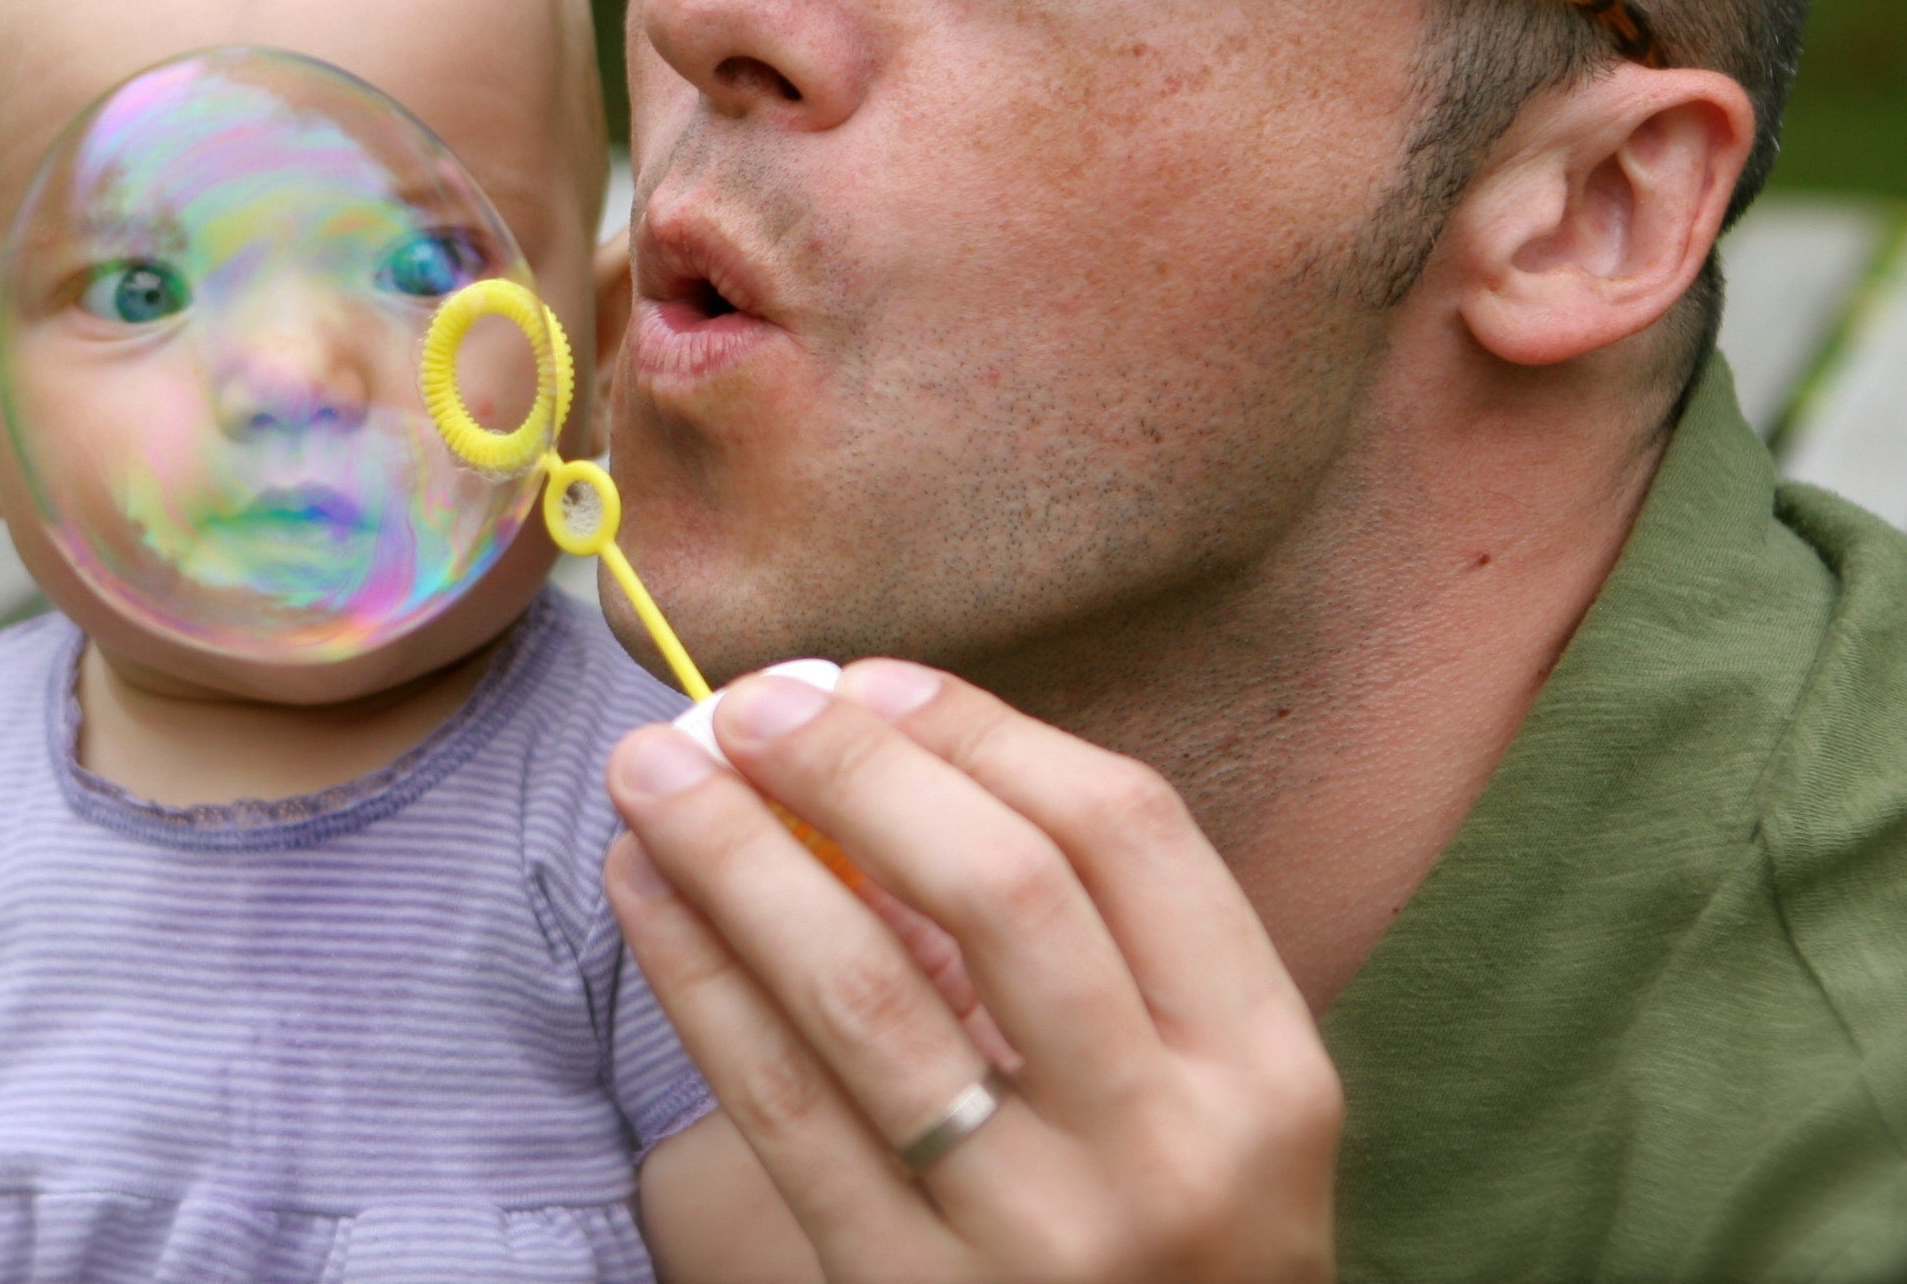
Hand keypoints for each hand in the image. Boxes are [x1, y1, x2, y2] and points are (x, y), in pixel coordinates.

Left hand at [605, 660, 1340, 1282]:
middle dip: (854, 769)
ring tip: (652, 771)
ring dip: (737, 854)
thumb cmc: (1161, 1237)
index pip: (1126, 832)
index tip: (865, 678)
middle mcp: (1168, 1147)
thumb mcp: (1194, 1100)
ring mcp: (1038, 1236)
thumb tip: (865, 763)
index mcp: (1262, 1068)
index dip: (981, 731)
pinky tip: (644, 891)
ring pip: (866, 993)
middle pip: (1001, 889)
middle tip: (745, 702)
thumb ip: (1079, 950)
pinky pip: (781, 1106)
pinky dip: (697, 976)